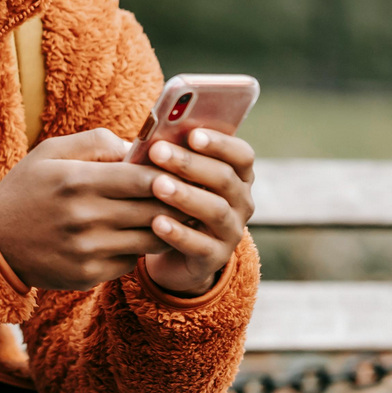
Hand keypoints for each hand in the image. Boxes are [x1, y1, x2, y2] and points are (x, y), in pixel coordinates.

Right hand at [0, 129, 191, 290]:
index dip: (169, 174)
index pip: (142, 178)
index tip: (180, 171)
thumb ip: (97, 141)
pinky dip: (137, 249)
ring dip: (166, 228)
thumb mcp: (50, 152)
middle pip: (154, 210)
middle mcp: (83, 217)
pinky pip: (131, 262)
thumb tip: (140, 148)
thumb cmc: (27, 188)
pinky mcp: (88, 275)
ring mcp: (86, 250)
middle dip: (176, 201)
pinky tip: (133, 237)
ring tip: (173, 216)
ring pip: (150, 240)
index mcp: (76, 180)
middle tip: (190, 194)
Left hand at [137, 128, 254, 296]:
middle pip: (224, 178)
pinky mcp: (214, 258)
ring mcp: (231, 231)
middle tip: (158, 152)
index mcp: (237, 176)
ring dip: (186, 195)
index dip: (220, 143)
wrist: (173, 253)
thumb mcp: (175, 177)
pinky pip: (200, 245)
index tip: (192, 134)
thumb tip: (150, 137)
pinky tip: (156, 223)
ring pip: (215, 210)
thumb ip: (170, 156)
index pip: (241, 155)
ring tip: (158, 185)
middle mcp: (241, 202)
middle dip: (189, 163)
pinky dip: (179, 233)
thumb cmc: (172, 201)